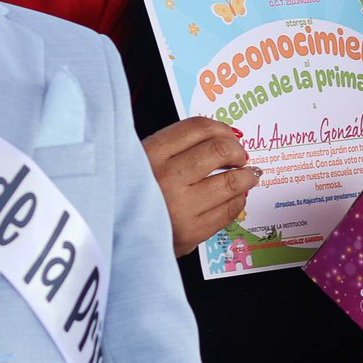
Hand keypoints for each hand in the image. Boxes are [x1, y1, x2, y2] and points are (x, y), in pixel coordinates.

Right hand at [142, 117, 261, 256]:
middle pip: (219, 150)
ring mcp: (180, 207)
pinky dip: (238, 200)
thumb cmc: (130, 195)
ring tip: (248, 176)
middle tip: (240, 156)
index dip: (221, 129)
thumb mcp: (140, 160)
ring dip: (246, 176)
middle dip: (237, 151)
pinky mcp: (191, 233)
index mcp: (150, 154)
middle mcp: (165, 178)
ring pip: (230, 182)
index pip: (198, 128)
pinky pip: (228, 211)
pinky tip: (234, 198)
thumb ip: (174, 147)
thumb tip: (222, 137)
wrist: (114, 235)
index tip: (230, 136)